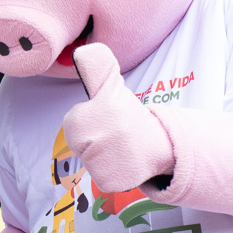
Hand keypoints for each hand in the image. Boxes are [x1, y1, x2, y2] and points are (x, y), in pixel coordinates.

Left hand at [60, 44, 174, 192]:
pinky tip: (123, 163)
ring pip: (87, 161)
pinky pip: (98, 178)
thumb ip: (95, 68)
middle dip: (94, 138)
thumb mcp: (110, 87)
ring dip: (101, 156)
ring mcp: (100, 162)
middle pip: (78, 142)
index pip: (73, 121)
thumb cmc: (127, 115)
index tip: (109, 117)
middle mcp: (94, 138)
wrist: (159, 144)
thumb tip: (82, 50)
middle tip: (114, 133)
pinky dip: (110, 174)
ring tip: (119, 148)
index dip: (90, 118)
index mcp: (91, 112)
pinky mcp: (108, 181)